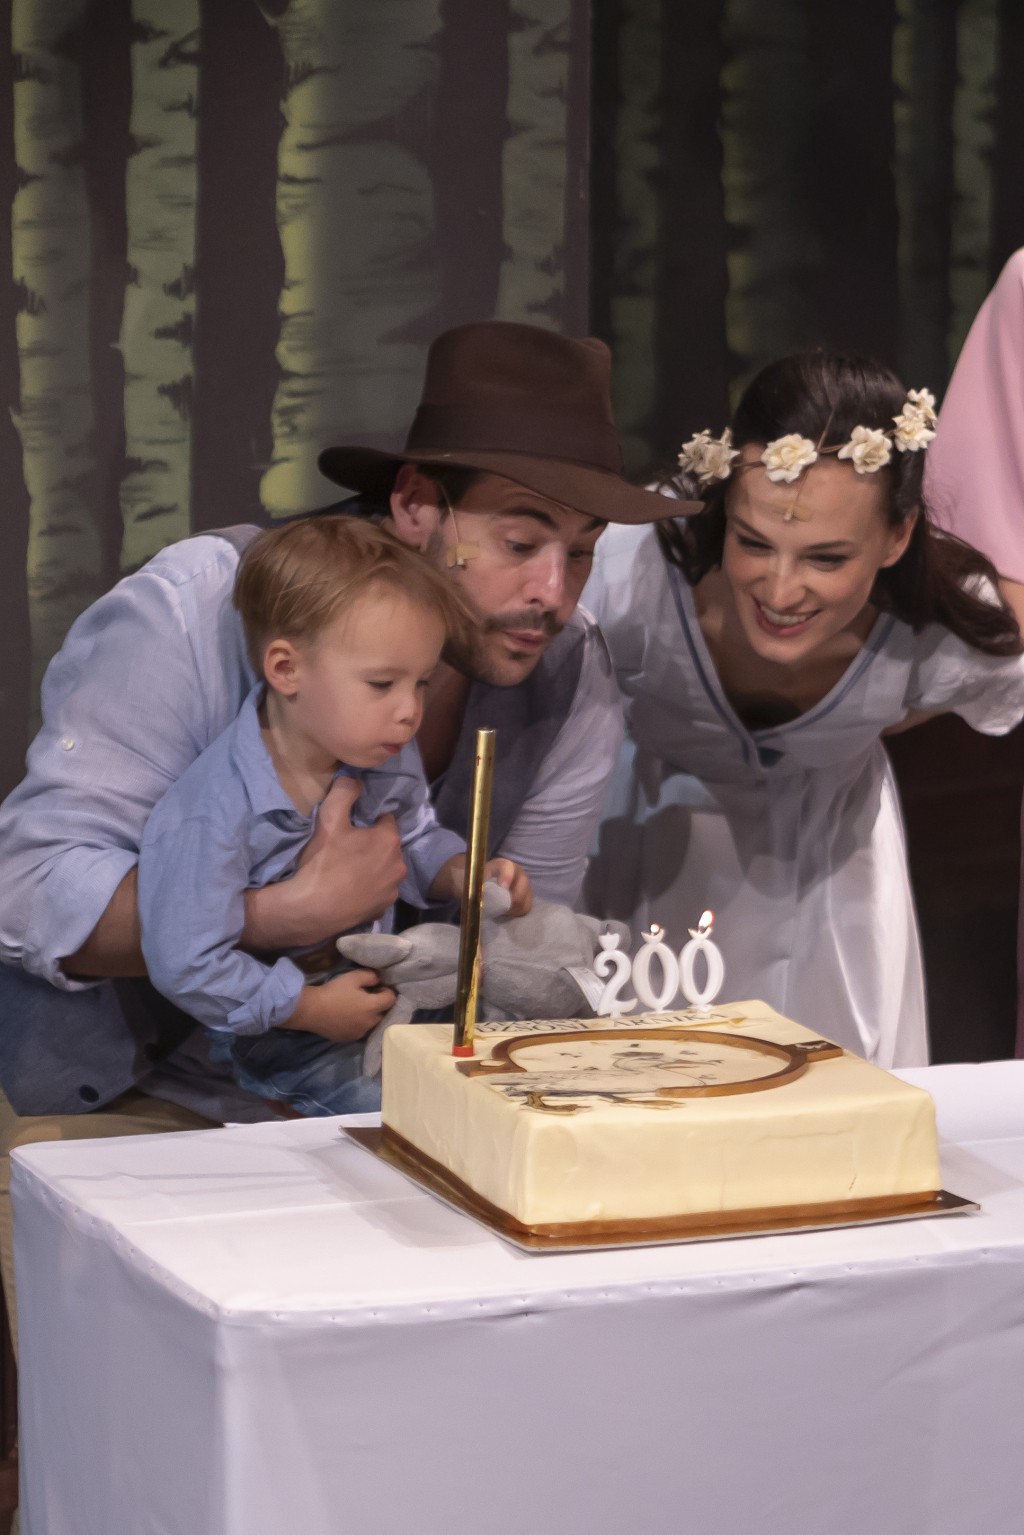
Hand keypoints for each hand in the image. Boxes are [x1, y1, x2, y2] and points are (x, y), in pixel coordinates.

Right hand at [243, 776, 406, 949]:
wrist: (311, 910)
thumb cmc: (322, 862)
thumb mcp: (329, 819)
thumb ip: (344, 791)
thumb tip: (355, 777)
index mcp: (389, 840)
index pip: (385, 818)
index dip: (368, 819)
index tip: (352, 825)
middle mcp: (399, 865)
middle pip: (387, 845)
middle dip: (372, 843)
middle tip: (346, 847)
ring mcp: (392, 890)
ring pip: (384, 869)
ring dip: (372, 866)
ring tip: (347, 870)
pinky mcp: (382, 909)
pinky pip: (378, 891)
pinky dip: (368, 888)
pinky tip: (350, 889)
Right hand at [283, 968, 396, 1042]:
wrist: (311, 1010)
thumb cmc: (333, 991)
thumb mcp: (353, 977)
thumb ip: (371, 976)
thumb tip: (379, 980)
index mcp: (373, 1007)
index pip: (391, 999)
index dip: (387, 991)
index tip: (377, 987)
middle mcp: (370, 1022)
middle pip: (384, 1012)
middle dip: (379, 1004)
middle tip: (367, 996)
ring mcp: (360, 1033)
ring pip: (372, 1023)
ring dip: (370, 1015)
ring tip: (357, 1007)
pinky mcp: (350, 1038)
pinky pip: (361, 1030)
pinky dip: (359, 1024)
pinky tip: (348, 1017)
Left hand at [429, 854, 532, 916]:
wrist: (477, 883)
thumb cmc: (473, 881)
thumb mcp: (470, 882)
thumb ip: (476, 887)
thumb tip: (485, 899)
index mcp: (502, 865)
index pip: (508, 867)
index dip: (507, 876)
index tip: (502, 887)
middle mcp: (517, 872)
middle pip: (524, 884)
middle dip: (514, 898)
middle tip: (501, 908)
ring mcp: (523, 884)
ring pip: (526, 897)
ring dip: (514, 907)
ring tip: (501, 912)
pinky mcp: (526, 896)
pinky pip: (526, 906)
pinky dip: (517, 912)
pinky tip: (506, 913)